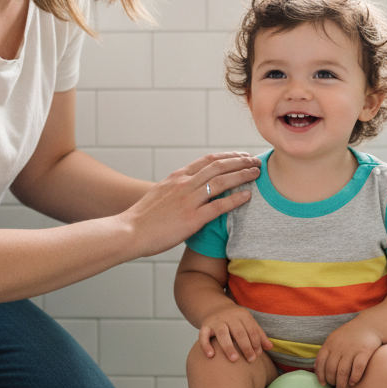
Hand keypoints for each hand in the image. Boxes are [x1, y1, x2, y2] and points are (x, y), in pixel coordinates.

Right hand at [125, 153, 259, 257]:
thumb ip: (177, 188)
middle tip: (256, 161)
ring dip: (242, 176)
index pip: (208, 160)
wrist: (129, 231)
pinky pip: (219, 206)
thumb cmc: (143, 218)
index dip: (228, 156)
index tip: (241, 156)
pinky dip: (236, 199)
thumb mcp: (160, 194)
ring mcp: (188, 200)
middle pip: (219, 166)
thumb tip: (188, 187)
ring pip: (222, 181)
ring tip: (257, 174)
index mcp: (177, 177)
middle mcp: (184, 184)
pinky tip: (248, 196)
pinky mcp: (191, 218)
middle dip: (240, 162)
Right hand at [198, 305, 272, 362]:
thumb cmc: (235, 320)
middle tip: (250, 360)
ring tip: (234, 360)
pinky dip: (206, 345)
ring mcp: (216, 320)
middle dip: (246, 347)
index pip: (252, 329)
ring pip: (222, 333)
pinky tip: (211, 355)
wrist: (215, 307)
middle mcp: (229, 316)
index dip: (256, 342)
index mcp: (242, 315)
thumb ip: (259, 335)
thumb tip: (270, 347)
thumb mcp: (248, 323)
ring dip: (228, 346)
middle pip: (239, 332)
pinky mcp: (205, 325)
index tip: (258, 355)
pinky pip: (203, 334)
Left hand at [315, 319, 382, 387]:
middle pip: (331, 369)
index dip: (320, 375)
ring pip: (342, 372)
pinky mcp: (364, 351)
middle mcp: (339, 347)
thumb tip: (315, 367)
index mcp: (330, 343)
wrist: (370, 324)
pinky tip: (353, 383)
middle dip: (331, 382)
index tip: (323, 384)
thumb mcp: (334, 338)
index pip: (320, 362)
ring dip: (341, 384)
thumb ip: (326, 352)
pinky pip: (357, 368)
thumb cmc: (351, 334)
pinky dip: (354, 377)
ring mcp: (351, 349)